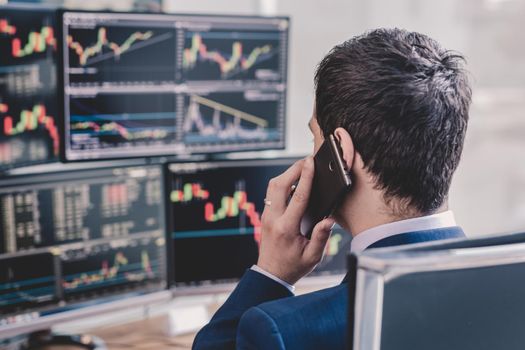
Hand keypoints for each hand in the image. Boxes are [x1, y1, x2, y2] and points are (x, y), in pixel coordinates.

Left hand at [257, 157, 335, 284]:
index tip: (311, 162)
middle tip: (307, 160)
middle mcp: (273, 219)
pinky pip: (272, 193)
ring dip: (286, 174)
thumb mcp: (313, 257)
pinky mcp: (265, 215)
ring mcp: (266, 216)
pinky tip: (294, 182)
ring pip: (272, 187)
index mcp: (287, 228)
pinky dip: (282, 183)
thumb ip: (321, 237)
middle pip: (279, 185)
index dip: (306, 177)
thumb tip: (329, 219)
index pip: (298, 197)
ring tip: (302, 168)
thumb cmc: (293, 266)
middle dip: (293, 169)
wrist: (271, 275)